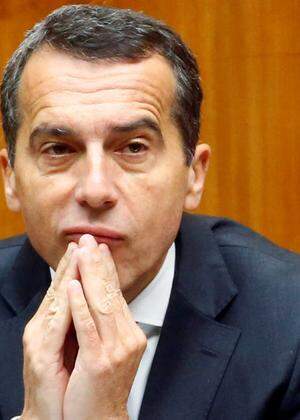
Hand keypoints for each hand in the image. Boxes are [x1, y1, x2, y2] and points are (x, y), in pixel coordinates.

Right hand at [21, 242, 77, 419]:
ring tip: (78, 252)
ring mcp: (40, 340)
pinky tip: (71, 286)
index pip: (65, 291)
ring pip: (58, 299)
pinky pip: (57, 324)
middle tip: (83, 240)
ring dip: (69, 273)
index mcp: (50, 326)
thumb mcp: (73, 348)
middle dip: (73, 263)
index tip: (87, 248)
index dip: (75, 268)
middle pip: (60, 290)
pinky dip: (66, 304)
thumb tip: (92, 303)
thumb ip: (78, 323)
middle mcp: (42, 329)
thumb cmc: (65, 384)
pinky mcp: (41, 354)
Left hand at [63, 235, 146, 419]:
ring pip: (101, 304)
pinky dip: (79, 304)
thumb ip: (108, 323)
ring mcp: (115, 349)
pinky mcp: (99, 361)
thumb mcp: (109, 349)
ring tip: (81, 253)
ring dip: (89, 275)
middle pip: (110, 293)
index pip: (116, 294)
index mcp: (129, 332)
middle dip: (98, 264)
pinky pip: (88, 327)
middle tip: (89, 240)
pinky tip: (73, 285)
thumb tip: (101, 295)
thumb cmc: (99, 385)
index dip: (107, 269)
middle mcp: (127, 337)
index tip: (98, 248)